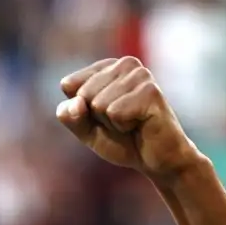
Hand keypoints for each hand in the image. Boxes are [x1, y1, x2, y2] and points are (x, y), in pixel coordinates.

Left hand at [57, 57, 205, 180]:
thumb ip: (70, 116)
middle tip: (120, 123)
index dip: (81, 111)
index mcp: (107, 67)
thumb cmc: (122, 140)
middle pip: (83, 94)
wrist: (156, 160)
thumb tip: (76, 103)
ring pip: (99, 104)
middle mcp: (125, 64)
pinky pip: (115, 112)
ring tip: (132, 124)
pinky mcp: (150, 91)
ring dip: (112, 123)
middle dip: (97, 118)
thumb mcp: (86, 130)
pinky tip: (140, 124)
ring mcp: (140, 75)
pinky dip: (123, 126)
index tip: (104, 116)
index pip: (69, 85)